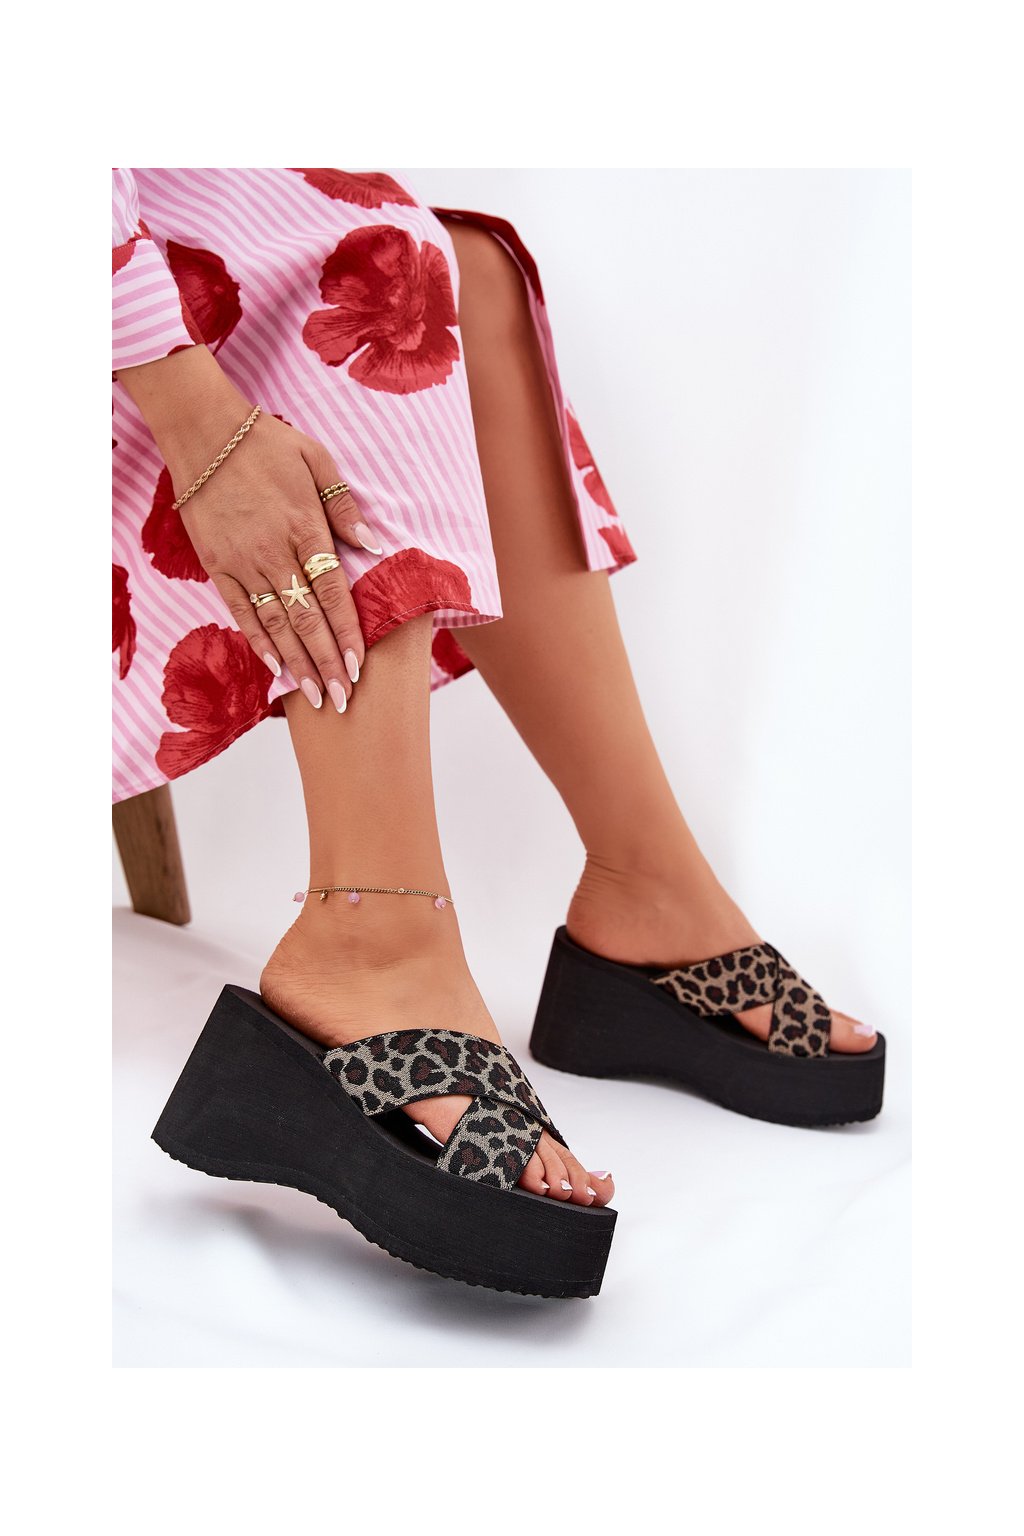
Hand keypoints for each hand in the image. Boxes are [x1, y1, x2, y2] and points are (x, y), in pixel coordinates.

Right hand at [118, 346, 381, 711]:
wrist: (203, 432)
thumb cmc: (266, 442)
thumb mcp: (317, 460)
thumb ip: (344, 507)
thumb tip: (373, 545)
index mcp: (306, 526)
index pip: (333, 592)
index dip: (348, 632)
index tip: (360, 666)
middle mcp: (275, 551)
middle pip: (307, 619)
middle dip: (327, 663)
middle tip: (344, 699)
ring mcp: (243, 562)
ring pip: (276, 624)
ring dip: (298, 664)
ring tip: (316, 696)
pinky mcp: (216, 565)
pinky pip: (240, 612)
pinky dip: (259, 642)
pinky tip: (275, 668)